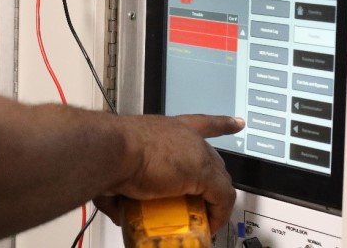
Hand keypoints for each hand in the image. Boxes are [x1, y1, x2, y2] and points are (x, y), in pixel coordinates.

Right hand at [95, 114, 243, 232]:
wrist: (113, 149)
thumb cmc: (109, 151)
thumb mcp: (120, 166)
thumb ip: (121, 188)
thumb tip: (120, 209)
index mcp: (168, 129)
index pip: (202, 123)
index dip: (222, 123)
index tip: (237, 123)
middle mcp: (186, 136)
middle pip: (213, 159)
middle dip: (211, 181)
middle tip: (202, 202)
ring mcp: (197, 152)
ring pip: (219, 180)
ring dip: (214, 202)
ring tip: (204, 219)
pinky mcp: (203, 172)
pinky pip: (222, 197)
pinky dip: (219, 214)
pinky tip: (211, 225)